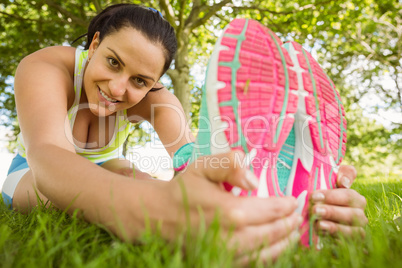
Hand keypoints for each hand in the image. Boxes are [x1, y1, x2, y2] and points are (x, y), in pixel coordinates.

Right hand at [167, 151, 301, 262]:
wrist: (160, 215)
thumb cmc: (184, 189)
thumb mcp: (203, 167)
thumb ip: (229, 164)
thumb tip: (254, 179)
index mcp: (229, 211)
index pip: (271, 210)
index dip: (287, 206)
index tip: (294, 201)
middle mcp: (231, 237)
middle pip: (274, 233)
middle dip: (290, 225)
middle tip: (299, 217)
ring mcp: (226, 254)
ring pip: (267, 253)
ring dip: (285, 242)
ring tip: (294, 233)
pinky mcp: (221, 262)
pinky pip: (252, 263)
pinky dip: (269, 256)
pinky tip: (274, 246)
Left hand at [310, 165, 367, 236]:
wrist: (316, 213)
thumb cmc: (324, 194)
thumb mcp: (331, 180)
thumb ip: (342, 174)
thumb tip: (344, 182)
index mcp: (356, 198)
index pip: (348, 195)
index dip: (332, 196)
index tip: (314, 196)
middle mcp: (359, 214)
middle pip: (352, 214)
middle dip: (332, 212)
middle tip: (314, 210)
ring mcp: (356, 229)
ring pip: (352, 230)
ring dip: (334, 227)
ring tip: (318, 224)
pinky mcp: (349, 242)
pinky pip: (347, 242)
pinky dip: (334, 237)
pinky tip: (321, 232)